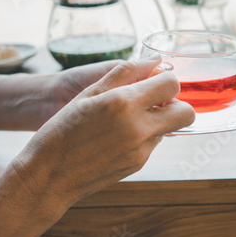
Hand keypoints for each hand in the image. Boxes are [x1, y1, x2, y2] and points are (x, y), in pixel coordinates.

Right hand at [14, 56, 194, 213]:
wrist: (49, 176)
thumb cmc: (61, 130)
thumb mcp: (88, 93)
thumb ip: (125, 73)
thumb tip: (154, 60)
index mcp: (123, 103)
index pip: (171, 84)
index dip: (165, 81)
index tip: (152, 83)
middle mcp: (138, 127)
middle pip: (186, 112)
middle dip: (175, 103)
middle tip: (154, 102)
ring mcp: (141, 149)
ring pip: (170, 128)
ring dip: (158, 120)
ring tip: (126, 120)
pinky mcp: (139, 164)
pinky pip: (154, 144)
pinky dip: (144, 137)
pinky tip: (117, 138)